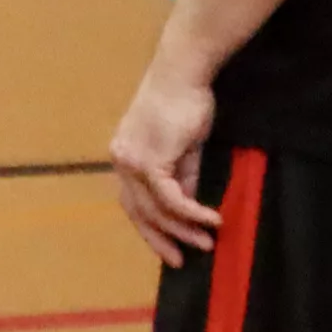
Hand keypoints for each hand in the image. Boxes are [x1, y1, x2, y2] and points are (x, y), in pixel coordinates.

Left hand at [110, 57, 220, 263]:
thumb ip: (182, 174)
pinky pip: (170, 198)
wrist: (183, 72)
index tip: (167, 244)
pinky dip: (190, 212)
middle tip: (179, 260)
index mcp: (124, 156)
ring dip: (182, 229)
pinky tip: (209, 220)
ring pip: (155, 209)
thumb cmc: (186, 100)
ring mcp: (132, 162)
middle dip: (160, 238)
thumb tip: (188, 203)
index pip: (132, 200)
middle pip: (137, 212)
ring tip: (205, 243)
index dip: (149, 226)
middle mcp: (121, 161)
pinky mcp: (151, 161)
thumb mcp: (184, 145)